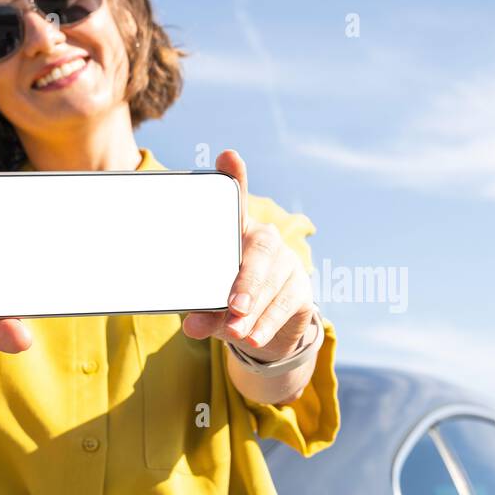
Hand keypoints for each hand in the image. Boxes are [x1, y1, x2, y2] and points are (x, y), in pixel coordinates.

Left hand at [181, 150, 315, 360]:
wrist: (266, 328)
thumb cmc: (227, 301)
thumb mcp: (209, 303)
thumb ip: (202, 309)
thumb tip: (192, 324)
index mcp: (236, 231)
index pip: (235, 199)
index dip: (235, 176)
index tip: (229, 157)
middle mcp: (265, 240)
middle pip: (260, 250)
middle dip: (246, 279)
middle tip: (233, 304)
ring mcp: (287, 264)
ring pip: (272, 283)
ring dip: (253, 310)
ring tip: (235, 331)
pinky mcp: (301, 291)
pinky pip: (285, 305)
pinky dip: (267, 324)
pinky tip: (253, 337)